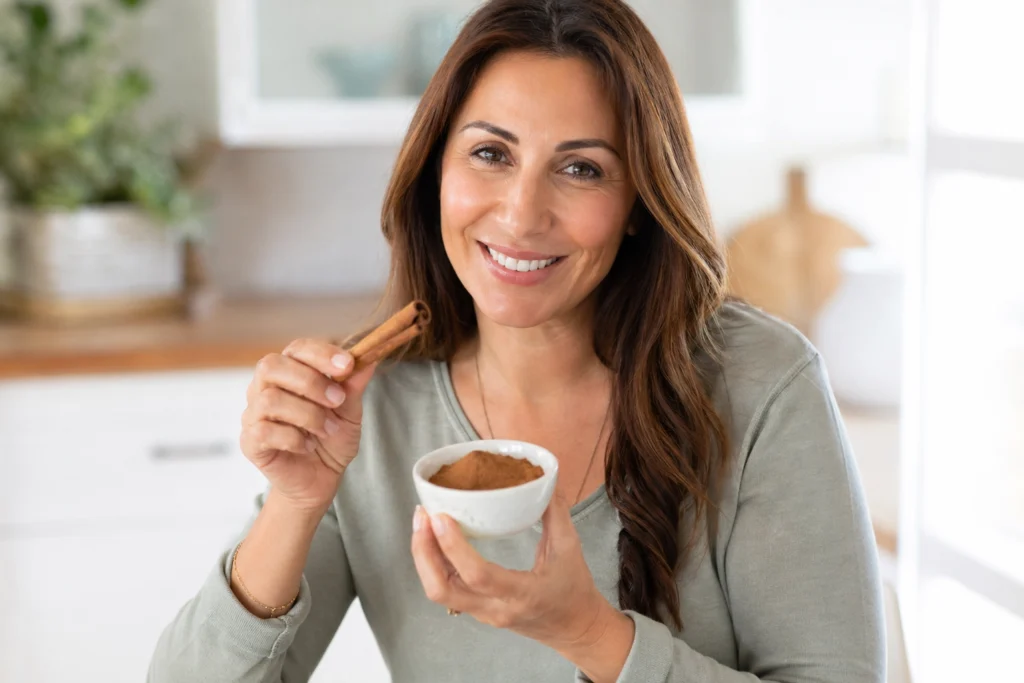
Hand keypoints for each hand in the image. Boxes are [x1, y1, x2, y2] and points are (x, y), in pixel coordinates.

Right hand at [240, 338, 374, 511]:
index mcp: (290, 371)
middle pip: (271, 366)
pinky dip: (293, 438)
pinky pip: (264, 431)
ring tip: (328, 429)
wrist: (320, 479)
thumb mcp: (349, 412)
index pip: (297, 349)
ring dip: (308, 414)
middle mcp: (265, 387)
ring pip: (270, 400)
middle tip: (337, 400)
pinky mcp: (250, 441)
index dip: (321, 354)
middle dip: (310, 381)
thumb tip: (368, 360)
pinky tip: (307, 445)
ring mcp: (253, 414)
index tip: (348, 365)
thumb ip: (354, 386)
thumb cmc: (331, 438)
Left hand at [410, 494, 634, 678]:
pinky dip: (433, 564)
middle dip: (424, 552)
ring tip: (422, 524)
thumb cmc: (574, 590)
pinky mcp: (477, 611)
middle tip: (422, 516)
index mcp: (522, 594)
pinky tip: (433, 540)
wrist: (576, 629)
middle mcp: (496, 609)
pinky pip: (446, 590)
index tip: (441, 517)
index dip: (453, 547)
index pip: (478, 576)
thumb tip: (545, 480)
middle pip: (442, 589)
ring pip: (438, 592)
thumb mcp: (570, 548)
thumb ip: (556, 513)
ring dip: (424, 558)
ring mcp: (483, 614)